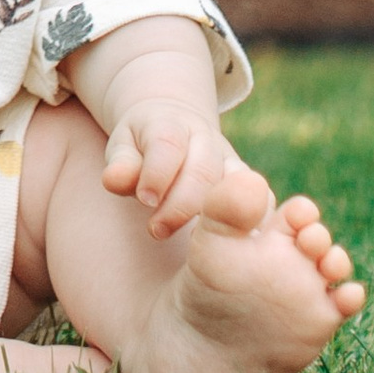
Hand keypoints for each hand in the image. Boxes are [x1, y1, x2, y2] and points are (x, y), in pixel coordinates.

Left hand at [100, 96, 270, 240]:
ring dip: (215, 217)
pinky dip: (250, 223)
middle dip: (180, 204)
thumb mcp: (124, 146)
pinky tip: (229, 249)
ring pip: (234, 186)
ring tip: (193, 246)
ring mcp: (230, 161)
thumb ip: (121, 164)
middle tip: (156, 231)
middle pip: (202, 169)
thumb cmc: (142, 146)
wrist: (176, 126)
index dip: (157, 172)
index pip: (166, 143)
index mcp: (171, 124)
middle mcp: (206, 140)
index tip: (144, 200)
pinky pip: (260, 201)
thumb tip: (113, 180)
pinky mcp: (247, 183)